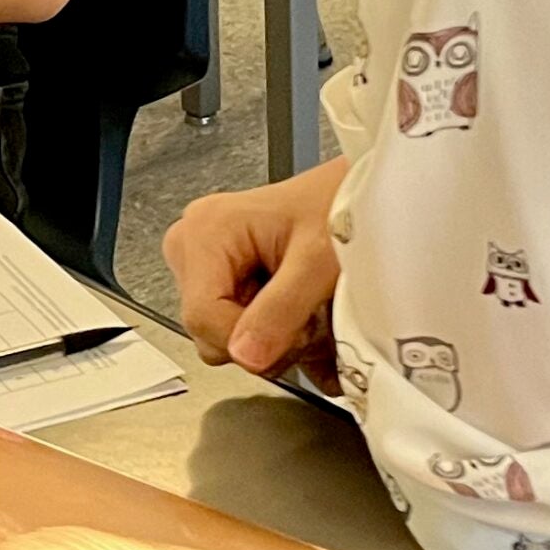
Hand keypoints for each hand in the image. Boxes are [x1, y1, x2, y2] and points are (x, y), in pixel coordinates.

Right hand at [162, 158, 346, 377]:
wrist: (357, 192)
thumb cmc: (339, 206)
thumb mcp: (317, 262)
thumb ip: (281, 310)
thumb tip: (246, 357)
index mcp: (204, 231)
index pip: (202, 318)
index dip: (249, 340)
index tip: (295, 332)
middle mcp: (192, 245)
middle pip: (210, 331)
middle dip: (264, 340)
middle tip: (306, 315)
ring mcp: (204, 262)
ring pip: (226, 335)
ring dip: (273, 337)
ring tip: (307, 308)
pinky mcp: (221, 276)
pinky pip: (237, 326)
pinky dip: (274, 331)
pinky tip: (299, 310)